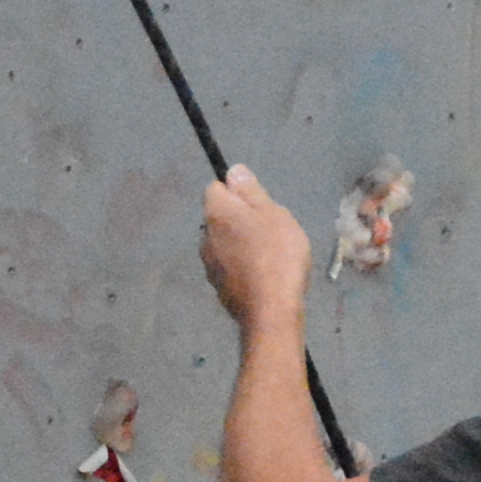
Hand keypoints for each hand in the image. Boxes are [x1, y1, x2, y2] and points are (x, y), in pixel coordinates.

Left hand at [199, 167, 314, 330]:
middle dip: (242, 220)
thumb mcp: (272, 213)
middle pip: (221, 218)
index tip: (260, 205)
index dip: (238, 193)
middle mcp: (204, 237)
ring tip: (272, 256)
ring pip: (226, 243)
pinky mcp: (219, 288)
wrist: (271, 310)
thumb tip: (233, 171)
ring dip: (243, 244)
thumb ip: (251, 192)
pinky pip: (231, 267)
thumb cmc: (276, 254)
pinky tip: (265, 276)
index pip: (215, 188)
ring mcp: (209, 265)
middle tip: (272, 231)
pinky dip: (244, 267)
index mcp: (215, 213)